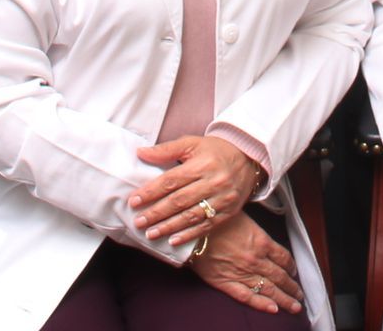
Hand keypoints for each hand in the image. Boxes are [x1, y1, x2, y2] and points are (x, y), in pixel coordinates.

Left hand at [131, 134, 260, 243]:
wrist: (248, 158)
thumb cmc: (215, 150)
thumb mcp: (192, 143)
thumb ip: (166, 150)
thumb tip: (141, 153)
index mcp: (202, 164)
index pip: (171, 180)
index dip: (151, 191)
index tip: (134, 201)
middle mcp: (213, 182)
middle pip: (179, 201)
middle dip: (156, 213)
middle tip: (138, 221)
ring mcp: (222, 199)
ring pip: (191, 216)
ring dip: (169, 227)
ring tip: (151, 233)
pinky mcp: (229, 212)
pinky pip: (206, 226)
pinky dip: (189, 235)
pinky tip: (173, 240)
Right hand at [190, 210, 305, 316]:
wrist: (190, 231)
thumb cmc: (214, 219)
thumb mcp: (240, 215)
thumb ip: (254, 228)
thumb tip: (261, 234)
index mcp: (261, 241)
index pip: (284, 257)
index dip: (291, 266)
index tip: (294, 272)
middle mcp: (256, 259)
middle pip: (281, 276)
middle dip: (292, 287)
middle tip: (299, 295)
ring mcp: (243, 273)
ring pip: (270, 289)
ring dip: (284, 299)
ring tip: (294, 307)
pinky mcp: (227, 283)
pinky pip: (248, 297)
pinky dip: (262, 304)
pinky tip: (273, 309)